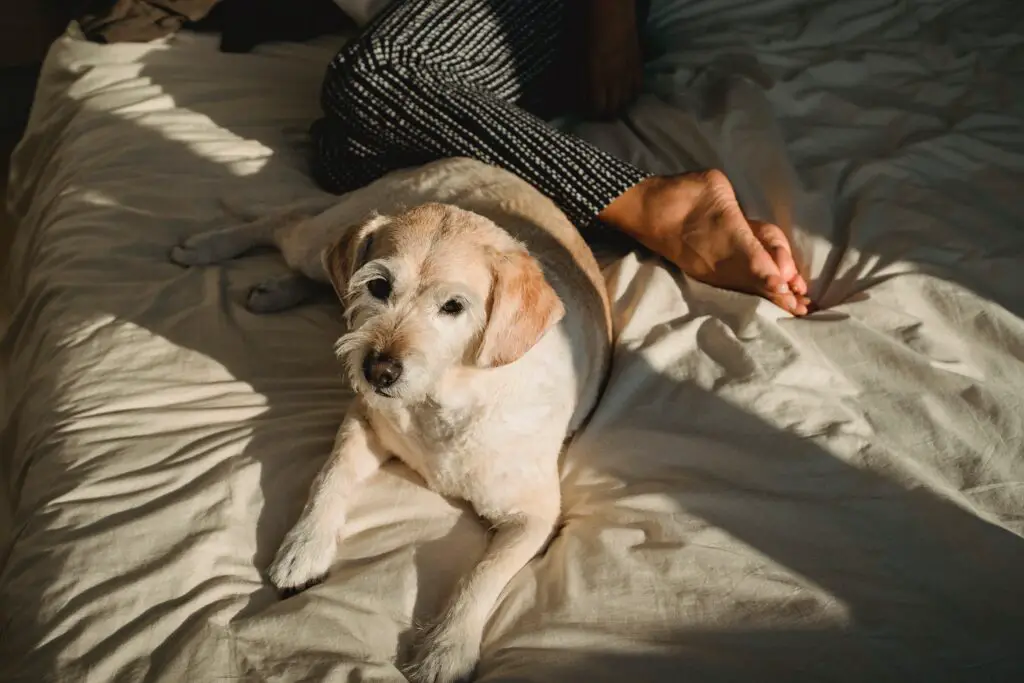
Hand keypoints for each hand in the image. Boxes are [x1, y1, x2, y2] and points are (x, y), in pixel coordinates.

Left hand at [582, 0, 643, 118]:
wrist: (611, 5)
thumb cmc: (587, 25)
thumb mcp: (574, 54)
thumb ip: (576, 77)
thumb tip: (575, 94)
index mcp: (596, 77)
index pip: (596, 108)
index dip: (590, 115)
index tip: (584, 114)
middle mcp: (615, 79)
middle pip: (613, 109)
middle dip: (604, 115)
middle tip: (596, 113)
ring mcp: (629, 71)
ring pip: (627, 100)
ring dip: (619, 106)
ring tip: (611, 106)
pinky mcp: (638, 63)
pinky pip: (638, 87)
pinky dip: (631, 94)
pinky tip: (625, 93)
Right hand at [600, 170, 811, 314]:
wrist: (647, 210)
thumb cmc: (685, 192)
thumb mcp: (718, 187)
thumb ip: (740, 207)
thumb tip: (750, 226)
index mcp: (727, 235)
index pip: (754, 259)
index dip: (770, 273)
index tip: (785, 286)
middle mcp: (720, 259)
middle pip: (755, 280)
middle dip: (780, 295)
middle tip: (801, 308)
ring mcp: (711, 270)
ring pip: (745, 286)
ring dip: (768, 297)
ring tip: (791, 307)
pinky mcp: (704, 274)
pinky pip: (733, 285)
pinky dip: (751, 291)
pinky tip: (763, 294)